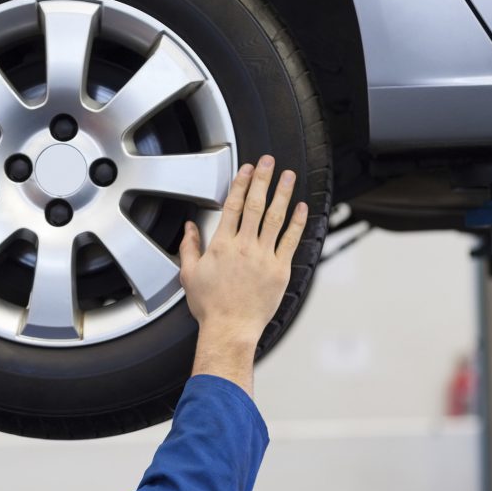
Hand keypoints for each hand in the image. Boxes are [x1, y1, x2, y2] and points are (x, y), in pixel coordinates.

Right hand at [179, 155, 306, 349]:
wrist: (230, 329)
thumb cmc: (210, 306)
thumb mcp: (189, 274)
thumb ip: (189, 247)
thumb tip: (189, 228)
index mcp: (221, 246)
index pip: (232, 206)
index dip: (240, 184)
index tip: (246, 169)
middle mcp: (244, 247)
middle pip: (255, 205)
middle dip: (262, 179)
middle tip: (268, 161)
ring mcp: (264, 257)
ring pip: (275, 217)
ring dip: (283, 193)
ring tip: (288, 176)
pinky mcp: (280, 269)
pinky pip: (291, 240)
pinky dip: (297, 222)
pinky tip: (302, 208)